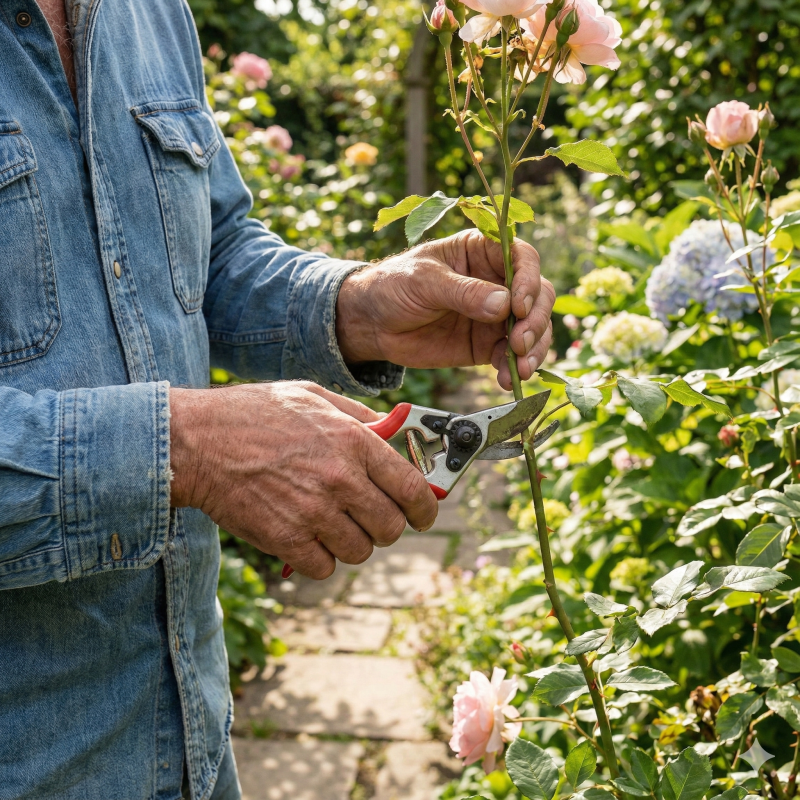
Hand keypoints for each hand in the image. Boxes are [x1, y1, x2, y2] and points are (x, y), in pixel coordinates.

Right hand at [169, 382, 437, 577]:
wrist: (195, 443)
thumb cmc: (252, 414)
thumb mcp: (312, 396)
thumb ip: (358, 415)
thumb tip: (393, 433)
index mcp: (354, 441)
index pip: (413, 488)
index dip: (425, 508)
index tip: (424, 515)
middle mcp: (341, 479)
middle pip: (392, 527)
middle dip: (387, 526)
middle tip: (370, 518)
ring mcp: (314, 513)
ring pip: (361, 551)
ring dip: (352, 542)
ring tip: (332, 524)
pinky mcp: (286, 540)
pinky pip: (326, 567)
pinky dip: (321, 558)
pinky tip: (306, 536)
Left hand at [335, 229, 554, 389]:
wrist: (372, 324)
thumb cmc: (394, 286)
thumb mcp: (424, 281)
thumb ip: (463, 292)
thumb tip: (503, 305)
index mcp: (483, 251)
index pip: (523, 258)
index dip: (529, 280)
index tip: (520, 305)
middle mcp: (497, 281)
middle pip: (538, 295)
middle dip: (536, 320)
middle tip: (520, 342)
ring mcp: (495, 315)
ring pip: (533, 328)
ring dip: (534, 348)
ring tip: (521, 367)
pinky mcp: (487, 345)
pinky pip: (511, 356)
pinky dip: (514, 368)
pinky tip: (506, 379)